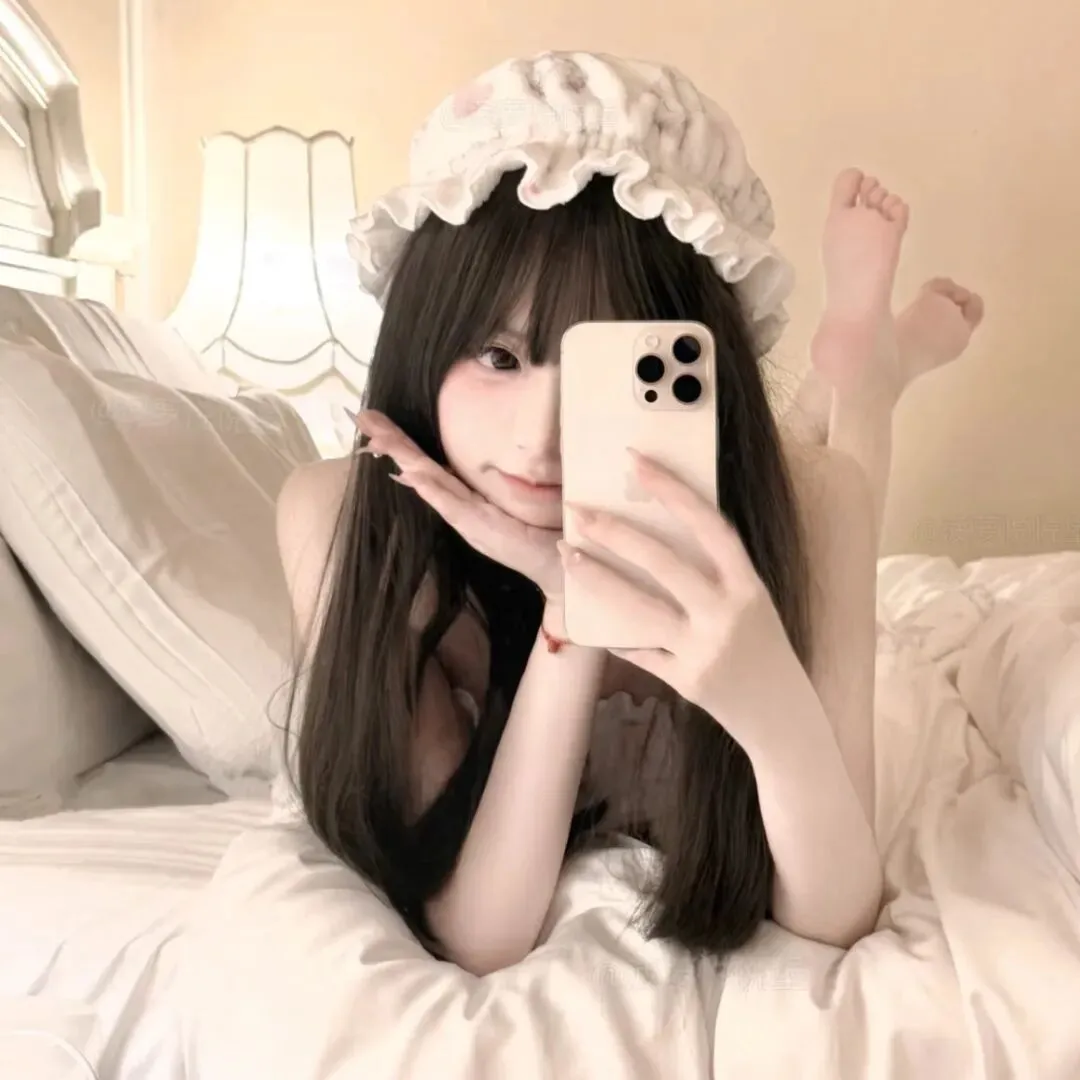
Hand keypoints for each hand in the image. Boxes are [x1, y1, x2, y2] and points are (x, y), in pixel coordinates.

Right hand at [354, 410, 563, 601]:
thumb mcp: (519, 495)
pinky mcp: (481, 530)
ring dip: (404, 458)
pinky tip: (413, 474)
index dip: (402, 442)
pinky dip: (432, 489)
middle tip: (365, 417)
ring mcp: (468, 520)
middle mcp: (461, 508)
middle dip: (392, 443)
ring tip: (378, 437)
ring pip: (429, 482)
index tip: (376, 419)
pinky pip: (452, 504)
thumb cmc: (544, 528)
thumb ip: (500, 478)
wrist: (559, 564)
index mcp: (467, 498)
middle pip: (419, 469)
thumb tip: (487, 452)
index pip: (428, 464)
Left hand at [561, 451, 805, 740]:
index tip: (637, 462)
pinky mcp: (686, 681)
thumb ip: (716, 574)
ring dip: (597, 578)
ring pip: (639, 608)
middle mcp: (727, 615)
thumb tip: (656, 533)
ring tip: (567, 554)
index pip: (709, 525)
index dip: (672, 491)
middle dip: (614, 533)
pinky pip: (639, 651)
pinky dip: (614, 635)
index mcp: (748, 586)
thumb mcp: (753, 603)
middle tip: (577, 511)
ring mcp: (704, 650)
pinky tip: (588, 620)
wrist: (783, 716)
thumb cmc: (763, 648)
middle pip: (663, 563)